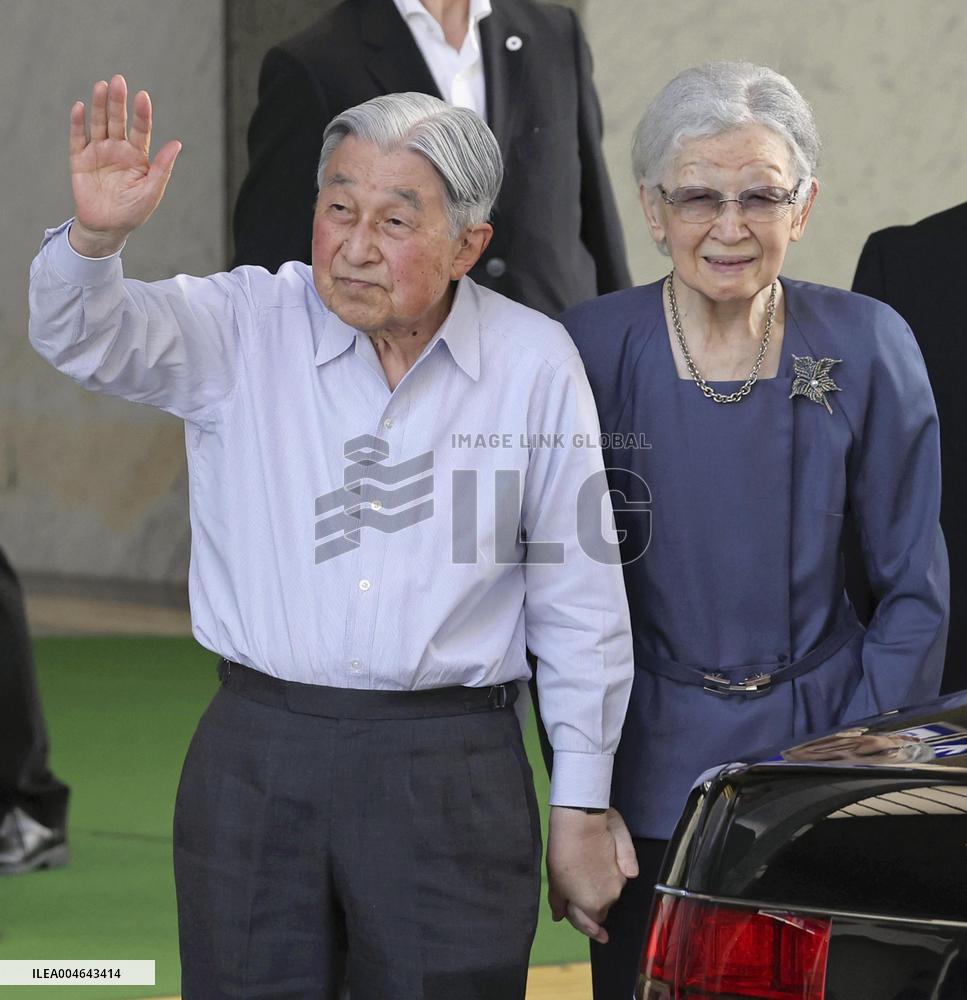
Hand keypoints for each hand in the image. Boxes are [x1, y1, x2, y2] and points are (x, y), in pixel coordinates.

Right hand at [69, 74, 181, 256]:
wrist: (107, 228)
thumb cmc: (133, 211)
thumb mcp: (152, 191)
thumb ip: (162, 167)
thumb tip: (177, 143)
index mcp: (137, 156)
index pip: (140, 130)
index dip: (141, 113)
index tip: (143, 96)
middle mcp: (118, 149)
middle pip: (118, 120)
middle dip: (118, 101)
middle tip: (118, 80)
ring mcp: (98, 152)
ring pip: (98, 123)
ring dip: (98, 105)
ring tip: (101, 86)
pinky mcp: (79, 159)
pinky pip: (78, 137)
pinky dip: (78, 123)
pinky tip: (80, 107)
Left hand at [546, 806, 636, 943]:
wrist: (581, 819)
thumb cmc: (564, 849)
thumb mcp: (555, 879)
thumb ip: (559, 902)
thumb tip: (560, 916)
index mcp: (592, 905)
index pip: (588, 924)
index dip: (580, 923)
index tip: (591, 929)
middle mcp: (610, 897)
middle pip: (600, 909)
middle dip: (590, 906)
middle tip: (577, 895)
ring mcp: (621, 879)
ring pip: (609, 893)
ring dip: (599, 889)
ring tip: (584, 875)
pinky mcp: (628, 862)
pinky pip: (619, 877)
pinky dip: (610, 875)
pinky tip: (598, 865)